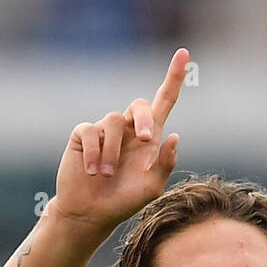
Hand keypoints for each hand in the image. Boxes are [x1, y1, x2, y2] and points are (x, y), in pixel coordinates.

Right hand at [52, 47, 187, 231]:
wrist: (90, 213)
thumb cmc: (123, 201)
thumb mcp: (151, 188)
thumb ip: (165, 164)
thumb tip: (174, 136)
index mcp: (148, 138)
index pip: (164, 101)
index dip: (174, 77)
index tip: (183, 53)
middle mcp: (128, 129)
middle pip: (139, 105)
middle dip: (144, 119)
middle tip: (146, 140)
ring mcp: (104, 130)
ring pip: (114, 122)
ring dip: (113, 153)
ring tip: (107, 175)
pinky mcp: (82, 135)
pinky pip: (90, 132)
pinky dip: (94, 154)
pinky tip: (92, 171)